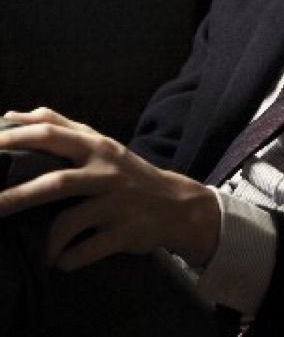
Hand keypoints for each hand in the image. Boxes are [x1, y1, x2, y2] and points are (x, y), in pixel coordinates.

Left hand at [0, 107, 218, 271]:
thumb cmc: (130, 174)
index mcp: (98, 147)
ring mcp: (115, 203)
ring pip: (68, 222)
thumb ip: (65, 128)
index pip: (51, 135)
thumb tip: (20, 113)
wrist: (177, 205)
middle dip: (16, 194)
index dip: (17, 138)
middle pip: (55, 181)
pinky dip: (68, 259)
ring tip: (38, 252)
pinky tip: (63, 261)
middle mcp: (106, 172)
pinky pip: (84, 251)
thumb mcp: (104, 145)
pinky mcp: (123, 232)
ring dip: (46, 240)